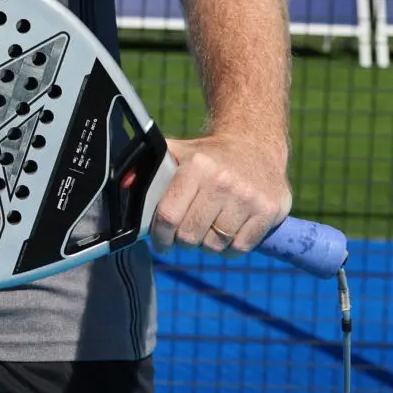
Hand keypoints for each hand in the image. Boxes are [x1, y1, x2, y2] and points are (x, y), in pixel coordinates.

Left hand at [151, 131, 291, 256]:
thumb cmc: (210, 155)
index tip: (160, 242)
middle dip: (183, 241)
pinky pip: (241, 247)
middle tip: (185, 235)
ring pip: (215, 245)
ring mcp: (249, 198)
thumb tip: (123, 185)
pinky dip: (231, 247)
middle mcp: (223, 181)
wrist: (256, 144)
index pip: (168, 216)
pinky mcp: (270, 211)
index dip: (160, 236)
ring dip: (207, 244)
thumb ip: (151, 168)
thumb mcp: (179, 153)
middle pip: (190, 235)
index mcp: (197, 167)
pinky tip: (228, 231)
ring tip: (208, 229)